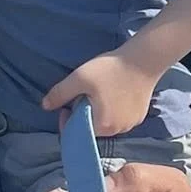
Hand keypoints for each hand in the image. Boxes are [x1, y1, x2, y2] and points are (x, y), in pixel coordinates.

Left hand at [42, 48, 158, 135]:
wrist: (145, 59)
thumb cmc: (111, 69)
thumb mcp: (79, 78)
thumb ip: (60, 93)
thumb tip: (45, 106)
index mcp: (102, 125)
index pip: (76, 132)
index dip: (66, 119)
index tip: (64, 104)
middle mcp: (118, 130)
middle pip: (91, 128)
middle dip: (82, 115)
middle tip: (82, 94)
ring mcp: (131, 124)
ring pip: (105, 123)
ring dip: (97, 112)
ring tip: (97, 93)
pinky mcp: (139, 116)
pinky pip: (118, 118)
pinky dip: (111, 110)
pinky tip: (111, 93)